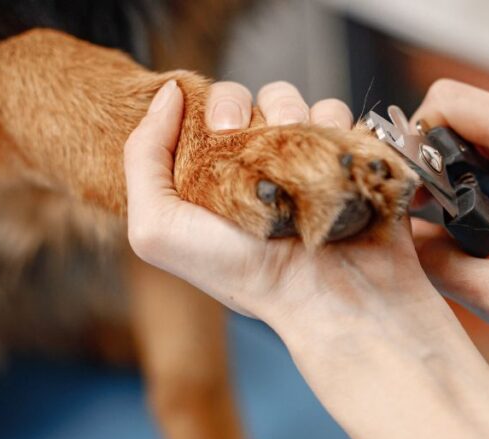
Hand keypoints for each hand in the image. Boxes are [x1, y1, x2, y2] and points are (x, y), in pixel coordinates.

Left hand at [123, 80, 439, 333]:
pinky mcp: (346, 159)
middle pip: (248, 98)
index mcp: (214, 178)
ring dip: (293, 112)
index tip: (219, 128)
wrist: (325, 295)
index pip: (206, 112)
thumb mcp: (157, 229)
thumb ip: (142, 158)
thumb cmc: (241, 273)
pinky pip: (338, 116)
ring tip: (295, 155)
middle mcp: (258, 168)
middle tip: (249, 136)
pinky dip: (333, 125)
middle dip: (245, 105)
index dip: (211, 107)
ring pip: (294, 100)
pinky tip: (327, 158)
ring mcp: (304, 162)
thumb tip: (170, 93)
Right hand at [411, 80, 488, 362]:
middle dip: (437, 155)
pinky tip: (486, 222)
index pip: (453, 102)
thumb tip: (402, 237)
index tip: (409, 186)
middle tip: (424, 209)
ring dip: (463, 168)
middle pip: (473, 112)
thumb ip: (437, 261)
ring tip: (453, 222)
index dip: (415, 138)